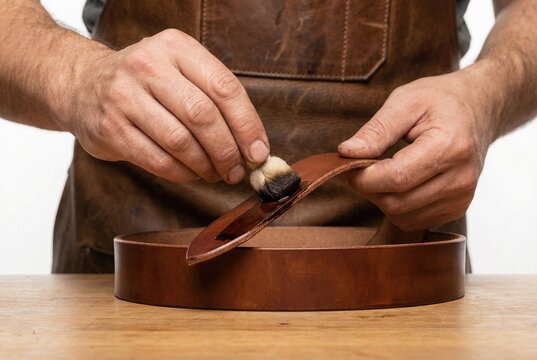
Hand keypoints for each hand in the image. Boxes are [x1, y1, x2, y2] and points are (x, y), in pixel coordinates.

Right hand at [62, 29, 268, 183]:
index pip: (223, 87)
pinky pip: (158, 160)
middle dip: (228, 150)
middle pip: (203, 115)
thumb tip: (253, 147)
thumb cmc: (146, 83)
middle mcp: (148, 66)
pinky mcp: (110, 128)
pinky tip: (192, 174)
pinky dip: (183, 173)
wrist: (82, 83)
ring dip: (206, 165)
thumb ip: (214, 100)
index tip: (258, 152)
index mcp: (175, 46)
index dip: (247, 124)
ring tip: (217, 174)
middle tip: (238, 171)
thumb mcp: (179, 71)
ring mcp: (124, 96)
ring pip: (180, 141)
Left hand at [338, 66, 495, 229]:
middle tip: (359, 167)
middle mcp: (460, 178)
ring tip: (381, 171)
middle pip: (396, 202)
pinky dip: (397, 206)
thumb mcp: (405, 101)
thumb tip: (347, 153)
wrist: (479, 109)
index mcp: (449, 147)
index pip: (395, 178)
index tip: (345, 164)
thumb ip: (376, 130)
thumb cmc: (440, 101)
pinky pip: (414, 221)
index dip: (362, 177)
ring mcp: (462, 197)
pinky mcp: (458, 208)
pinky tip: (398, 183)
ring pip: (402, 216)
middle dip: (368, 188)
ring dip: (381, 198)